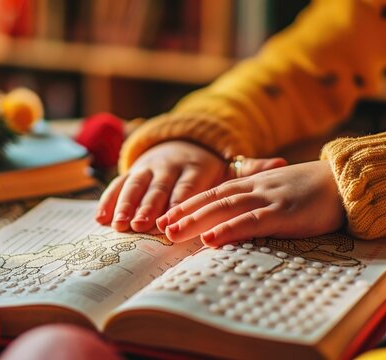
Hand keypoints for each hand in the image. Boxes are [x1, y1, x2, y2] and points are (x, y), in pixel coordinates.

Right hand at [96, 140, 286, 231]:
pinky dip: (109, 200)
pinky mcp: (132, 172)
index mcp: (196, 166)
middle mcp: (170, 165)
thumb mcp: (229, 166)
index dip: (180, 203)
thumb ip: (252, 168)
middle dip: (150, 206)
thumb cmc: (208, 167)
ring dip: (127, 205)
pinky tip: (102, 219)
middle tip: (142, 225)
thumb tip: (283, 163)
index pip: (188, 185)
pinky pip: (118, 185)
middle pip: (159, 186)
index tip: (174, 221)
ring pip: (136, 185)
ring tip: (120, 224)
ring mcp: (148, 168)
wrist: (181, 144)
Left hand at [156, 160, 344, 246]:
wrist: (345, 180)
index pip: (213, 192)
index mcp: (253, 182)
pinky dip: (229, 229)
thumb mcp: (279, 188)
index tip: (165, 215)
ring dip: (196, 220)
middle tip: (158, 226)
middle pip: (212, 199)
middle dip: (183, 212)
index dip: (187, 203)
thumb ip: (258, 198)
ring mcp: (268, 198)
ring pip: (224, 208)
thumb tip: (237, 214)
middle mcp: (255, 187)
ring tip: (172, 233)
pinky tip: (211, 239)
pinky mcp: (283, 212)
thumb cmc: (312, 188)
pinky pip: (251, 221)